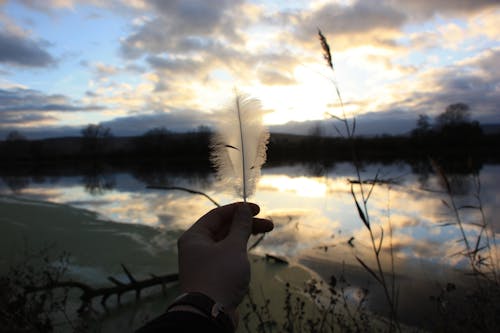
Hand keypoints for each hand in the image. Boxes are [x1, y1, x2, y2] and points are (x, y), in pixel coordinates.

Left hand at [177, 202, 272, 317]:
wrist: (210, 314)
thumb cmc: (220, 276)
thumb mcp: (233, 247)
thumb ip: (240, 226)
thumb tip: (244, 208)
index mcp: (195, 236)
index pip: (217, 215)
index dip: (238, 210)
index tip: (257, 209)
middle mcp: (196, 247)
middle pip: (223, 228)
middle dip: (246, 224)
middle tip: (269, 225)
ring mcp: (204, 262)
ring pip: (226, 243)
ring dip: (244, 237)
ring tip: (265, 234)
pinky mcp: (212, 275)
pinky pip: (226, 256)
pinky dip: (239, 252)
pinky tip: (249, 254)